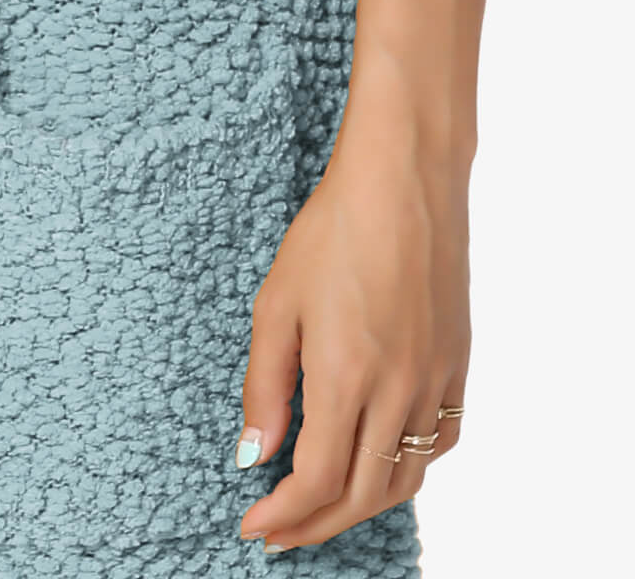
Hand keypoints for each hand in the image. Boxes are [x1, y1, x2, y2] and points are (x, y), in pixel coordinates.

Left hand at [234, 110, 471, 551]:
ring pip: (405, 476)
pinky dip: (408, 467)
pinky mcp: (457, 362)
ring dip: (362, 505)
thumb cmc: (332, 229)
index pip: (317, 481)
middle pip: (362, 493)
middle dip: (315, 523)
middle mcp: (399, 389)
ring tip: (322, 506)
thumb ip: (265, 386)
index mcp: (347, 376)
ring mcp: (435, 378)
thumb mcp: (276, 303)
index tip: (253, 527)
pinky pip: (440, 440)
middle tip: (278, 530)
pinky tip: (381, 457)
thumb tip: (254, 455)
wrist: (403, 179)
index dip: (284, 515)